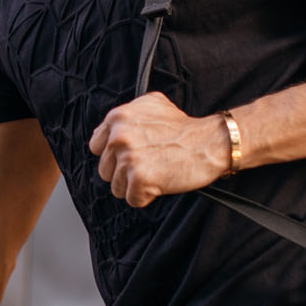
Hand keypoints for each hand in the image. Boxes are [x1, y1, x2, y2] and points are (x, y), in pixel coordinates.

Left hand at [89, 92, 231, 207]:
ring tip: (157, 173)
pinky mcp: (139, 178)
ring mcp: (128, 158)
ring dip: (136, 186)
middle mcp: (118, 137)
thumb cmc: (184, 128)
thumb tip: (107, 131)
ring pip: (117, 188)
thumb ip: (128, 115)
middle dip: (125, 173)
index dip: (113, 155)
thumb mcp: (152, 105)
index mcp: (117, 118)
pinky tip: (162, 182)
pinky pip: (133, 199)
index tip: (129, 156)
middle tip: (149, 165)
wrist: (210, 141)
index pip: (95, 147)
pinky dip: (147, 196)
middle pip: (105, 170)